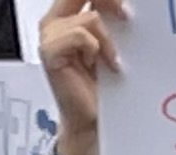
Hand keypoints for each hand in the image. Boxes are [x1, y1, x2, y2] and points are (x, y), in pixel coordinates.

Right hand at [38, 0, 124, 154]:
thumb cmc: (99, 87)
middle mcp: (55, 21)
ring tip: (111, 61)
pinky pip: (80, 35)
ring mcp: (50, 36)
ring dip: (107, 40)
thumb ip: (108, 19)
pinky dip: (96, 49)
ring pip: (90, 17)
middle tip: (125, 17)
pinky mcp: (50, 52)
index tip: (124, 5)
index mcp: (67, 14)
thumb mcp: (108, 44)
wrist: (91, 121)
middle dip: (108, 1)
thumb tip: (124, 4)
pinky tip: (99, 65)